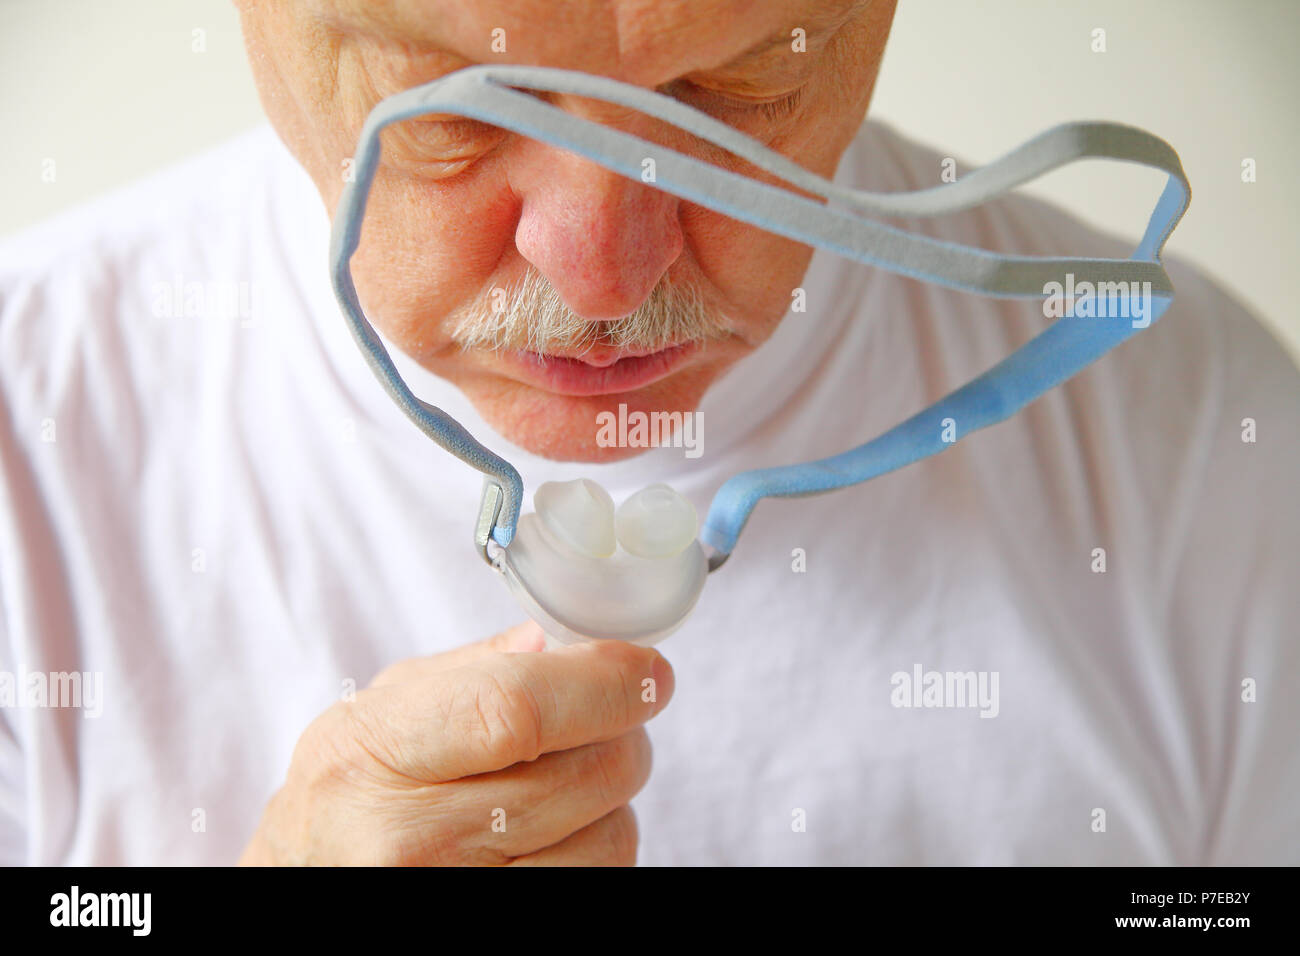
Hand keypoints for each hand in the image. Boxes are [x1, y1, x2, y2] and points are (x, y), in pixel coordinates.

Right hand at [238, 621, 672, 865]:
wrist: (303, 882)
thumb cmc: (342, 797)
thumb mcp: (376, 714)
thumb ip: (470, 670)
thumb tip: (562, 644)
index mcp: (374, 755)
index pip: (516, 711)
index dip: (602, 685)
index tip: (645, 669)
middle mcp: (407, 840)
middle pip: (585, 774)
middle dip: (622, 734)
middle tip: (605, 719)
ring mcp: (456, 893)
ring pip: (610, 837)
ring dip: (611, 800)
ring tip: (564, 784)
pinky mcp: (499, 926)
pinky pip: (601, 881)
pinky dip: (596, 845)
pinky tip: (553, 832)